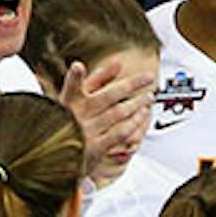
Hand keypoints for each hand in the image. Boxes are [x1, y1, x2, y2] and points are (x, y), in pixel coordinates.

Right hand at [59, 59, 155, 177]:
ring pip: (118, 113)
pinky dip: (134, 123)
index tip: (77, 67)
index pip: (71, 86)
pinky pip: (120, 133)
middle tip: (149, 77)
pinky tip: (143, 115)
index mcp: (69, 100)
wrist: (66, 154)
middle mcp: (77, 115)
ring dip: (137, 103)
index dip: (74, 77)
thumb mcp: (82, 96)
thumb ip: (99, 78)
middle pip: (108, 96)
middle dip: (132, 84)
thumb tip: (118, 62)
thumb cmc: (76, 118)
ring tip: (149, 97)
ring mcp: (87, 132)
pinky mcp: (96, 148)